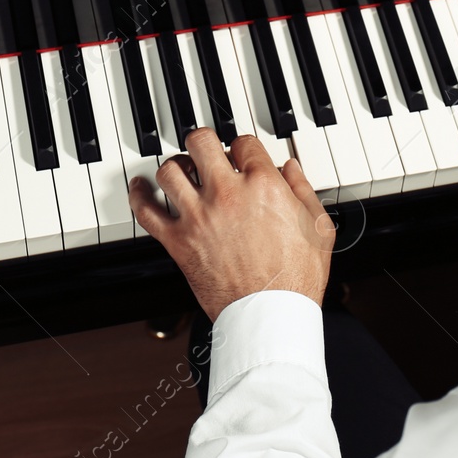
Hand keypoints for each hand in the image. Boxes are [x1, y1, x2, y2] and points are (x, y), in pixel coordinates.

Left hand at [130, 128, 336, 318]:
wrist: (270, 315)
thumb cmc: (297, 277)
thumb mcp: (318, 227)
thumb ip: (303, 190)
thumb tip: (291, 169)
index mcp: (264, 185)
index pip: (243, 143)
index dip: (243, 147)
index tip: (242, 156)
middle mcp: (227, 194)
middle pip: (201, 142)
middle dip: (203, 142)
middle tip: (205, 148)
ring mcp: (199, 216)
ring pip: (170, 170)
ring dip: (175, 166)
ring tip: (181, 170)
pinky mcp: (178, 242)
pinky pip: (146, 211)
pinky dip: (138, 195)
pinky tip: (140, 187)